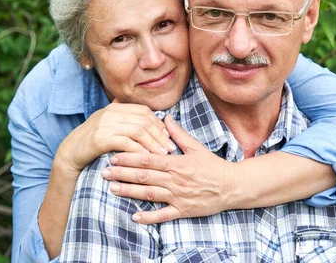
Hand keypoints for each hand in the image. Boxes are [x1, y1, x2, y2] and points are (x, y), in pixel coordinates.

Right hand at [55, 102, 175, 172]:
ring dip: (153, 144)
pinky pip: (125, 142)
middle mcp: (111, 112)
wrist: (70, 153)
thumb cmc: (93, 142)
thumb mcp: (110, 125)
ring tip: (162, 155)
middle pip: (143, 120)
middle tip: (170, 148)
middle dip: (159, 135)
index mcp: (115, 107)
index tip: (168, 137)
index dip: (158, 124)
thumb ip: (126, 120)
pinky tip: (146, 158)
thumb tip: (151, 121)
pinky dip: (138, 150)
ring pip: (138, 131)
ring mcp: (105, 124)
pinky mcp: (100, 138)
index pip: (144, 111)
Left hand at [101, 114, 234, 223]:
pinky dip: (149, 218)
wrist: (232, 186)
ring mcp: (178, 197)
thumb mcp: (196, 146)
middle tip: (104, 172)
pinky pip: (163, 216)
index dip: (129, 158)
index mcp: (176, 163)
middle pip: (144, 176)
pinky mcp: (183, 210)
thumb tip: (164, 117)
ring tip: (112, 189)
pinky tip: (134, 217)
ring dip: (129, 192)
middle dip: (122, 174)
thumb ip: (178, 133)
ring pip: (149, 194)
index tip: (113, 156)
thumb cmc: (213, 165)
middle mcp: (175, 180)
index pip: (147, 159)